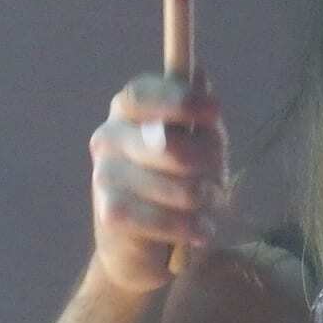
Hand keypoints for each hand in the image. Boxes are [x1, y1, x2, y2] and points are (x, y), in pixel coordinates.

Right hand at [89, 71, 227, 292]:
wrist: (149, 249)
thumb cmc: (180, 184)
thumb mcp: (199, 144)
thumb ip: (198, 115)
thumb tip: (199, 73)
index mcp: (127, 110)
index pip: (143, 94)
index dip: (180, 101)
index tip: (215, 111)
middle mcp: (108, 137)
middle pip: (170, 144)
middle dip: (209, 165)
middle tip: (217, 180)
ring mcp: (104, 175)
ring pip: (180, 187)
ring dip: (205, 201)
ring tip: (204, 207)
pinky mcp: (109, 213)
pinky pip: (169, 218)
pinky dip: (192, 227)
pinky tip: (196, 230)